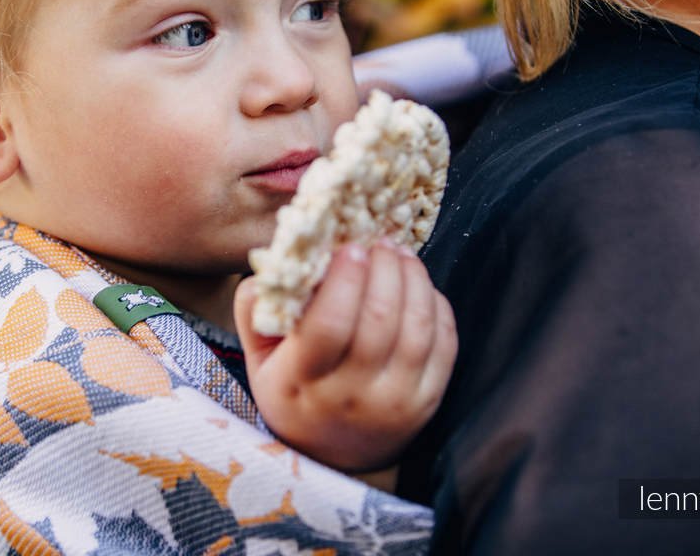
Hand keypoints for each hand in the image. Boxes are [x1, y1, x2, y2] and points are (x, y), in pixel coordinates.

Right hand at [233, 240, 457, 475]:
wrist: (334, 456)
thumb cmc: (294, 391)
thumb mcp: (259, 357)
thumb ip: (256, 310)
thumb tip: (279, 264)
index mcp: (301, 382)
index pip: (329, 327)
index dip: (344, 281)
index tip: (349, 248)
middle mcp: (351, 398)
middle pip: (379, 322)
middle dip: (383, 270)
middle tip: (379, 242)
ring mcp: (395, 403)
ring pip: (416, 329)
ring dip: (413, 280)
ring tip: (400, 255)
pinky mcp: (428, 402)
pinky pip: (443, 344)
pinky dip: (435, 305)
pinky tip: (419, 285)